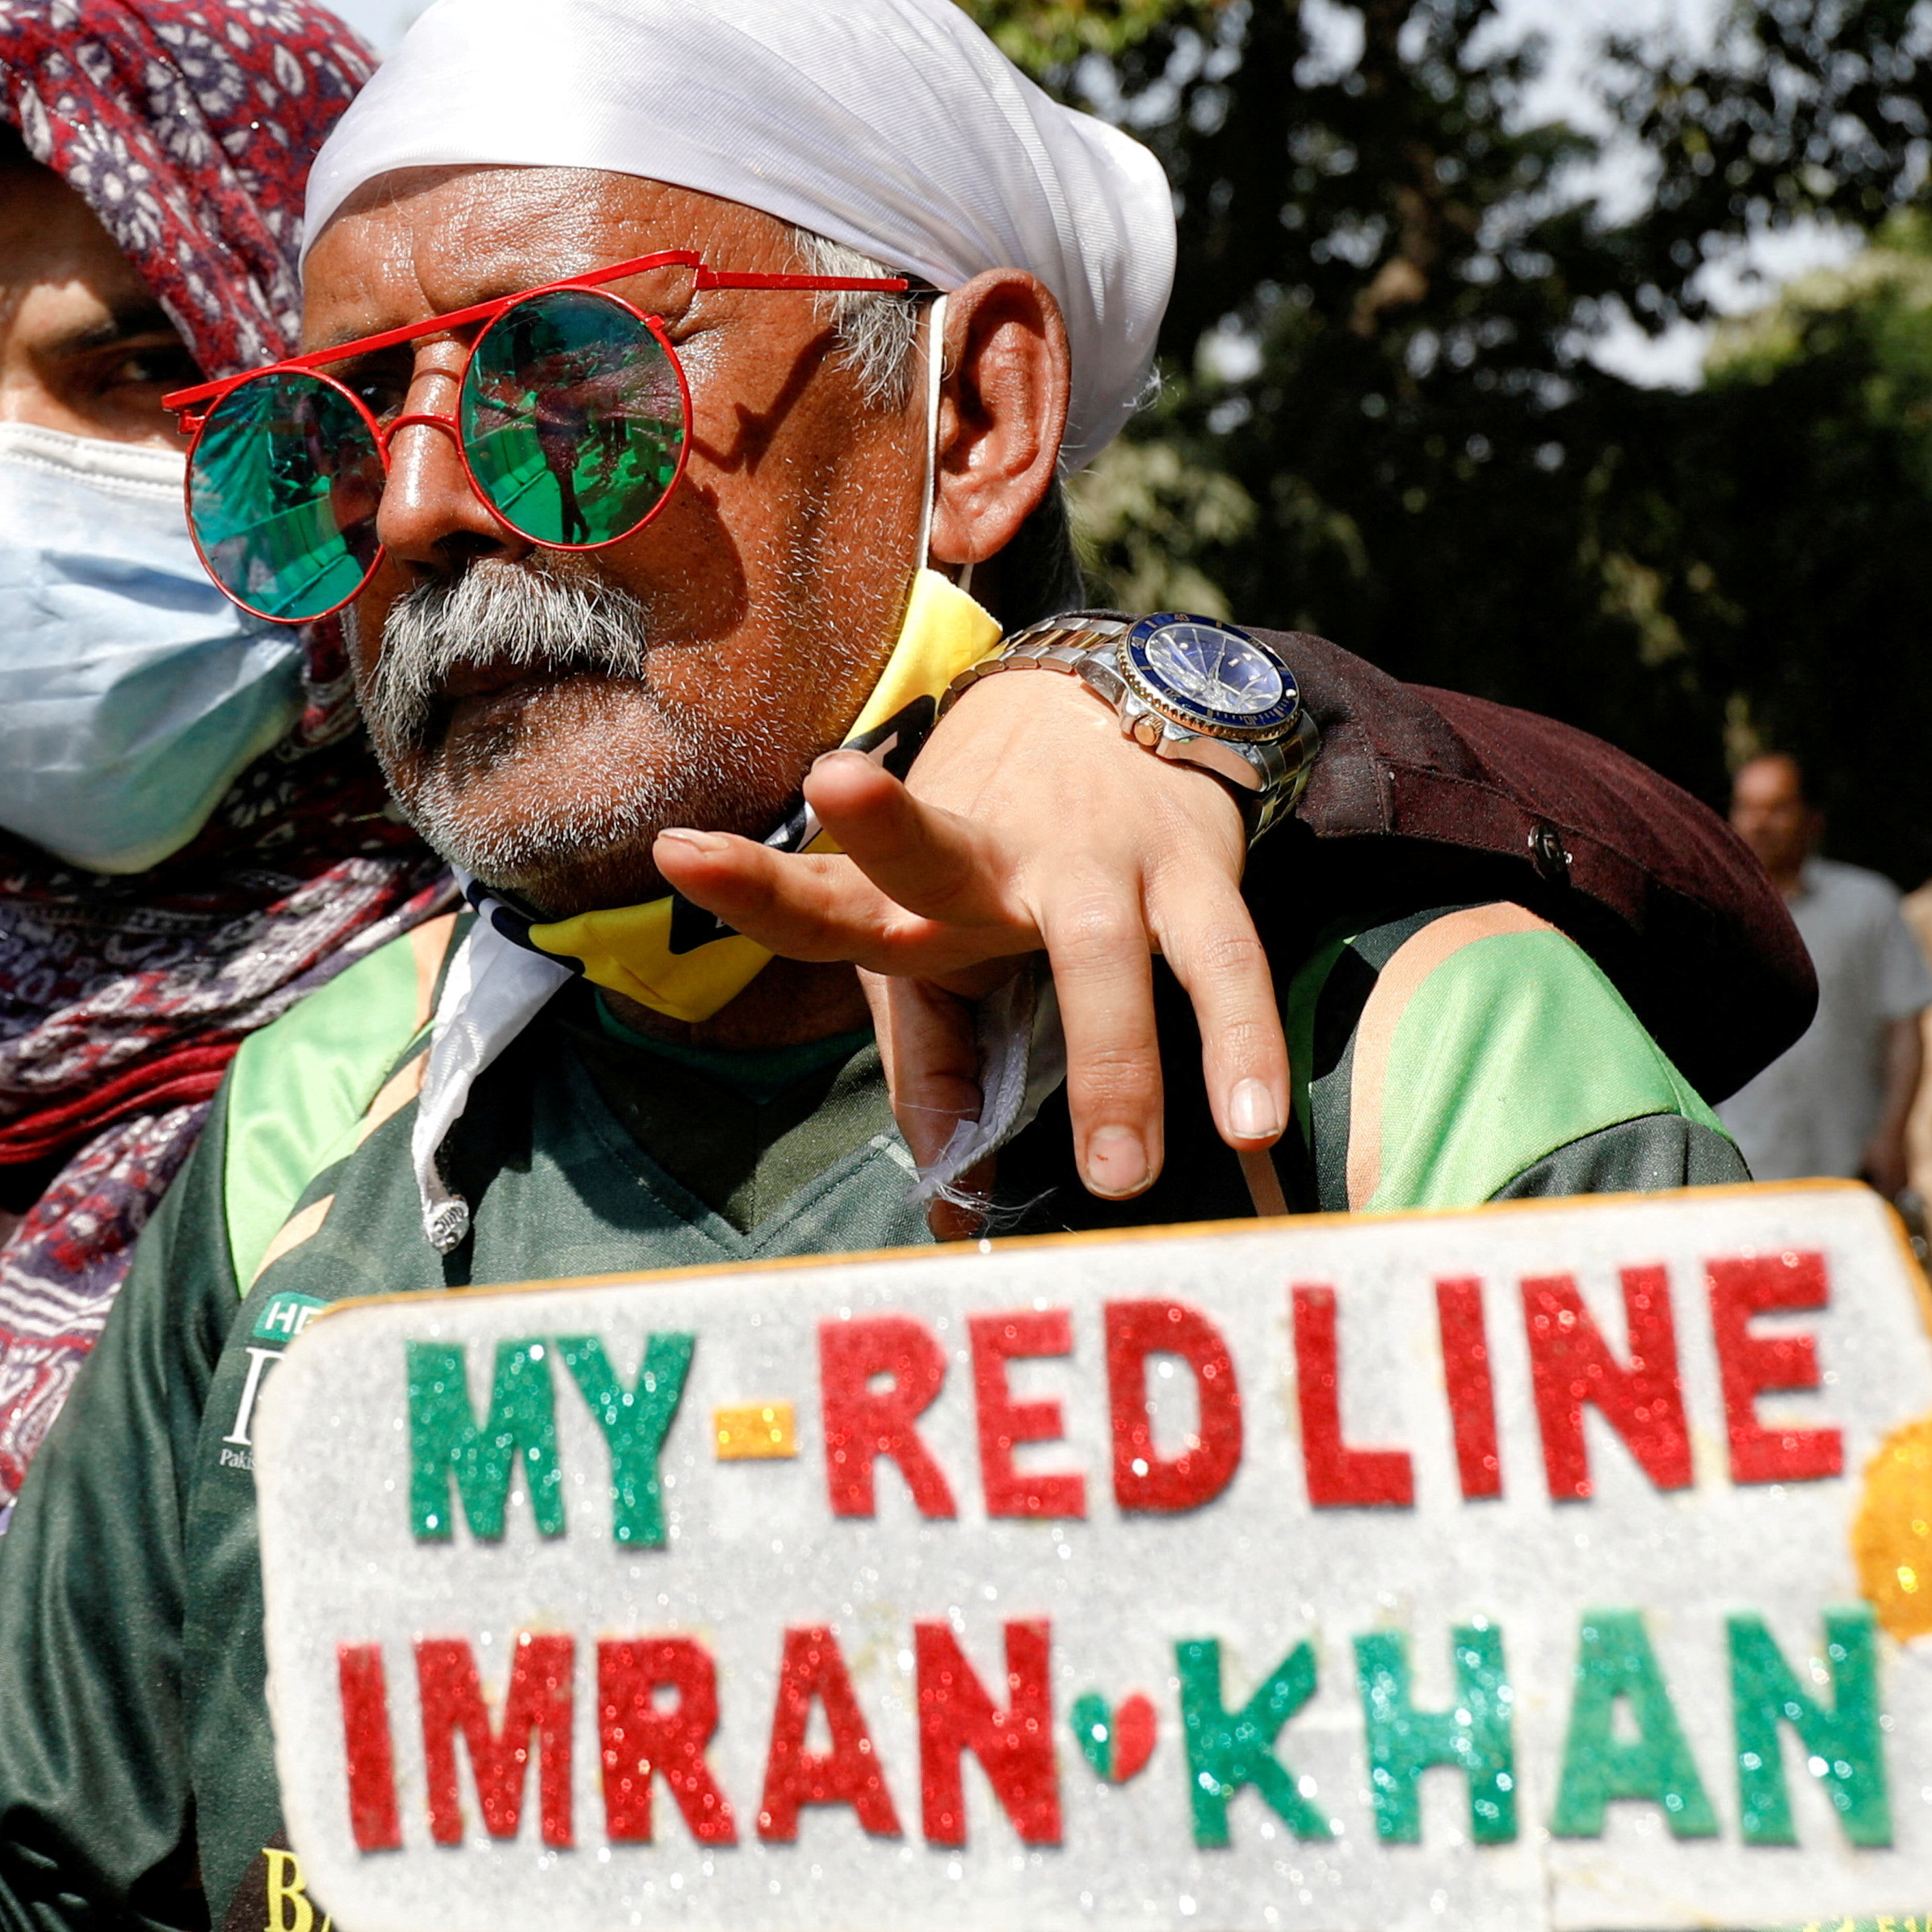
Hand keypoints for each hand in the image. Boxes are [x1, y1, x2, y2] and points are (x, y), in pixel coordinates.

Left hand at [652, 670, 1289, 1199]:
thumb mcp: (944, 952)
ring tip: (1118, 1173)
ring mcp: (1098, 865)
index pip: (820, 894)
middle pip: (931, 854)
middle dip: (888, 832)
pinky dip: (1242, 1045)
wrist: (1126, 714)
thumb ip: (932, 1076)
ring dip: (1113, 1060)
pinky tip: (1253, 1122)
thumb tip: (952, 1217)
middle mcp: (992, 865)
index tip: (678, 852)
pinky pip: (1223, 965)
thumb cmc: (1007, 870)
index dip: (754, 884)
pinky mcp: (1192, 872)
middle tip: (839, 791)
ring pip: (1099, 947)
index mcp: (910, 896)